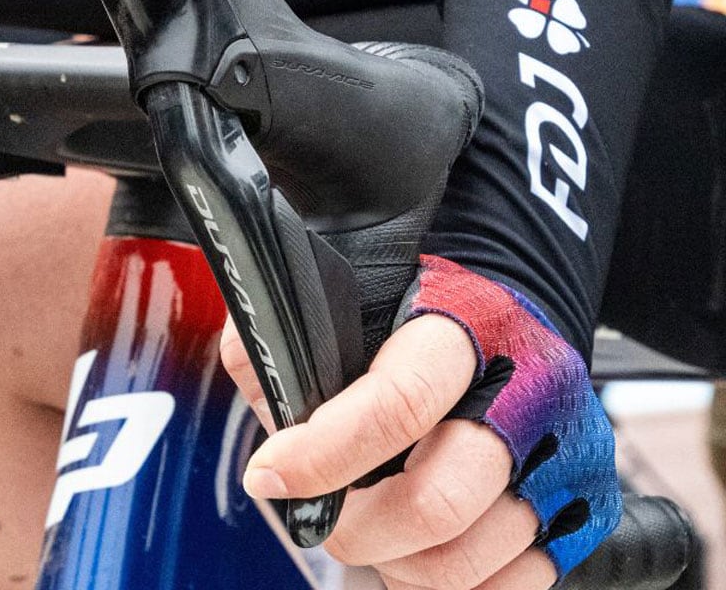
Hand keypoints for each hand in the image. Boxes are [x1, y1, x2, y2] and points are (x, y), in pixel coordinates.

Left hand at [223, 315, 552, 589]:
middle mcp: (530, 392)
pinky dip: (450, 581)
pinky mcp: (584, 505)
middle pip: (437, 503)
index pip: (399, 404)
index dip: (321, 454)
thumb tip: (263, 399)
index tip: (269, 474)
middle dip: (355, 527)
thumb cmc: (414, 298)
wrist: (508, 290)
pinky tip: (418, 545)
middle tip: (320, 512)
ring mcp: (565, 454)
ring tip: (370, 522)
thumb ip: (292, 339)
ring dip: (397, 560)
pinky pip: (513, 585)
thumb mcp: (346, 287)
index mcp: (467, 325)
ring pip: (466, 558)